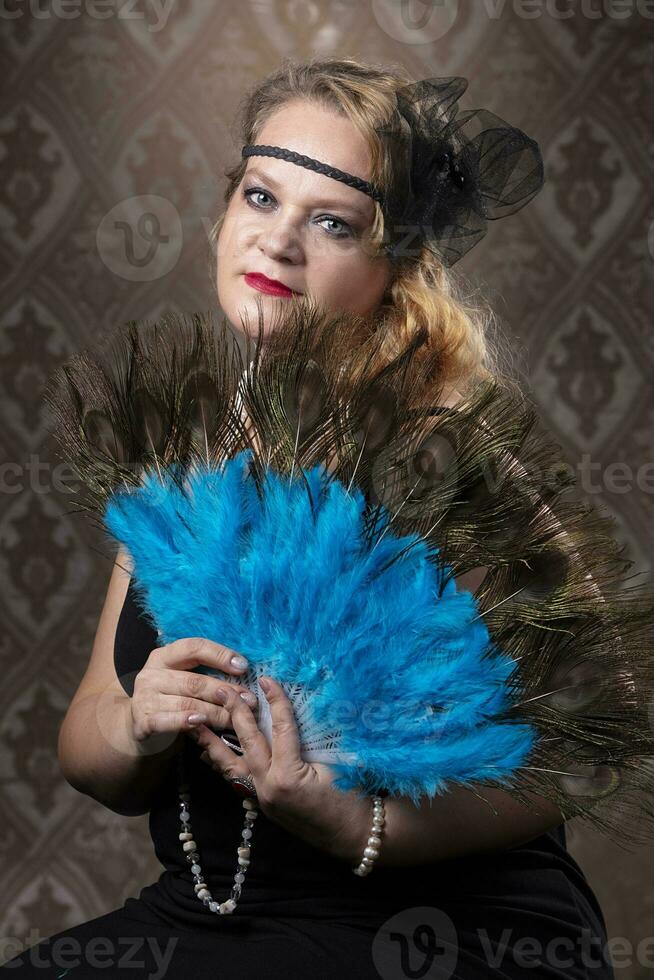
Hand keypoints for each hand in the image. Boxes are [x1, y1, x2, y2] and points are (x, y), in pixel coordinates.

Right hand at [130, 637, 257, 751]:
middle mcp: (152, 674)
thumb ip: (203, 671)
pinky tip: (201, 723)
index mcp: (163, 656)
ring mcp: (145, 697)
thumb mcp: (180, 677)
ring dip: (216, 713)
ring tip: (236, 719)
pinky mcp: (142, 721)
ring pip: (187, 704)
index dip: (220, 655)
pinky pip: (167, 721)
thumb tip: (243, 668)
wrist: (138, 725)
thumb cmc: (169, 697)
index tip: (243, 666)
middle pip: (195, 681)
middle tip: (249, 701)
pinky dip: (185, 722)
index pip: (194, 647)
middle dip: (226, 692)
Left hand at [187, 675, 372, 864]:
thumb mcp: (338, 764)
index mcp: (288, 777)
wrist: (356, 837)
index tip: (267, 680)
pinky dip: (224, 763)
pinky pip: (238, 779)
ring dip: (213, 743)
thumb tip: (294, 714)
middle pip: (248, 743)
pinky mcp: (264, 805)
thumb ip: (312, 739)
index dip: (276, 701)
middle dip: (235, 713)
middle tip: (223, 689)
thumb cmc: (353, 799)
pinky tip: (211, 753)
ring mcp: (263, 799)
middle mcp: (268, 788)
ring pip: (230, 767)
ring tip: (196, 724)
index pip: (280, 728)